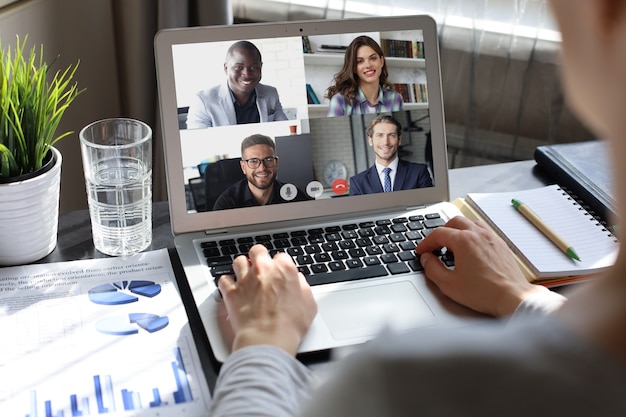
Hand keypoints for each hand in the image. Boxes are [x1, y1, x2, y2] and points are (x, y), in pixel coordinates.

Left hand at [217, 245, 317, 355]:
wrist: (268, 338)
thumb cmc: (289, 325)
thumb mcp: (309, 304)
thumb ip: (302, 287)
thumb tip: (298, 282)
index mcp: (284, 269)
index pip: (281, 256)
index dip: (280, 265)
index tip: (279, 273)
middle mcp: (263, 269)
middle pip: (258, 251)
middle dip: (259, 257)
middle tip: (261, 267)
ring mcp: (245, 279)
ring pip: (239, 261)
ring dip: (242, 266)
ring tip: (246, 276)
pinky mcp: (231, 291)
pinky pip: (224, 279)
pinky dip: (227, 282)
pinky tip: (232, 288)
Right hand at [416, 216, 543, 316]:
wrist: (513, 297)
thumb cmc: (484, 292)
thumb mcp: (448, 284)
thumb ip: (432, 268)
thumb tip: (427, 259)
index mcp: (464, 241)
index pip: (438, 234)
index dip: (426, 242)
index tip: (422, 251)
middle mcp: (478, 234)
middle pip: (454, 222)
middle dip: (441, 232)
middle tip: (435, 245)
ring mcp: (492, 238)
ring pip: (470, 223)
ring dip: (458, 230)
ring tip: (453, 244)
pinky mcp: (501, 245)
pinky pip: (484, 231)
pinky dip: (472, 235)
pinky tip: (471, 249)